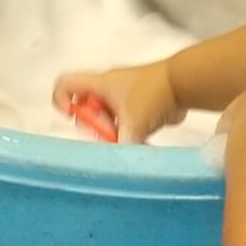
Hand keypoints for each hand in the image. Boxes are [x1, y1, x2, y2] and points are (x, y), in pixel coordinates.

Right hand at [53, 62, 182, 143]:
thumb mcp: (133, 123)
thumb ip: (121, 145)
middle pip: (85, 107)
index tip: (75, 118)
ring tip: (129, 137)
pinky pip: (124, 121)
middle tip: (109, 134)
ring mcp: (124, 95)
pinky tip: (140, 139)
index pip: (65, 85)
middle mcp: (108, 87)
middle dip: (94, 125)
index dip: (61, 101)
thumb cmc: (153, 94)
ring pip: (106, 117)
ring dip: (113, 131)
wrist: (183, 83)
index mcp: (100, 84)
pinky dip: (128, 131)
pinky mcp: (138, 103)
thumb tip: (116, 162)